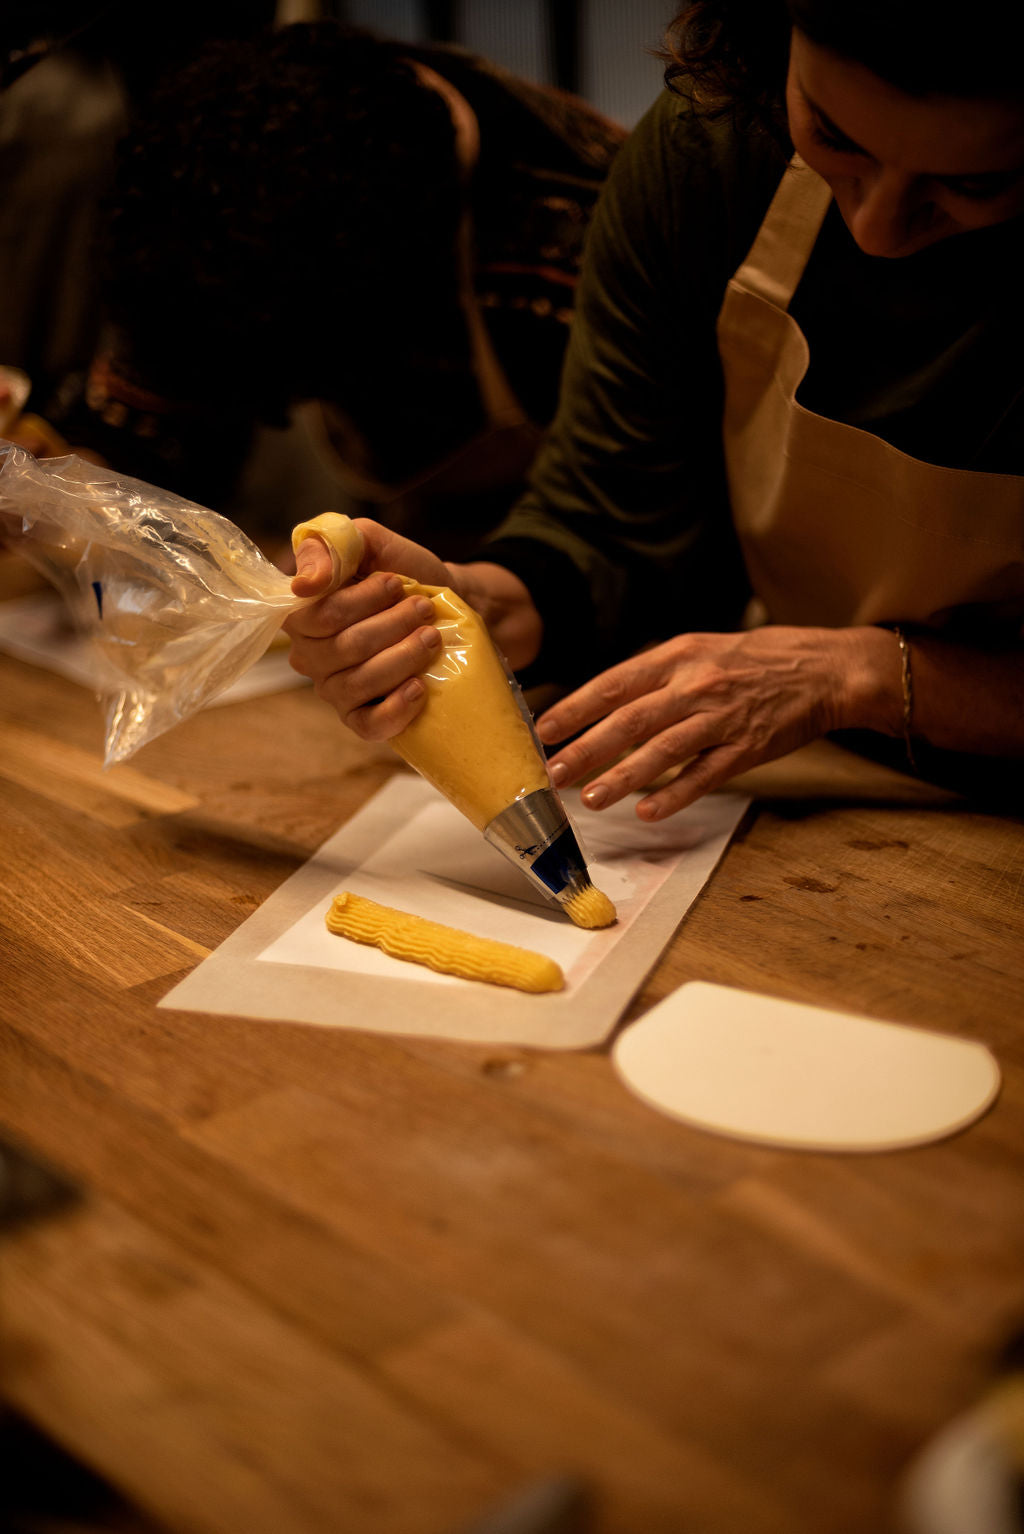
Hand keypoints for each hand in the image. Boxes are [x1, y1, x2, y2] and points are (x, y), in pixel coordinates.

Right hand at [284, 517, 451, 740]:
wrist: (445, 604)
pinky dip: (396, 708)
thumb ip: (332, 546)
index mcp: (303, 615)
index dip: (361, 600)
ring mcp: (334, 691)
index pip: (318, 616)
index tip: (396, 582)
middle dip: (392, 625)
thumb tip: (304, 585)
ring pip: (358, 683)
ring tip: (432, 638)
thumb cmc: (402, 572)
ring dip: (402, 658)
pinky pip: (368, 725)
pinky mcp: (360, 719)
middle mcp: (310, 656)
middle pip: (344, 648)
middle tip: (424, 610)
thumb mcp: (370, 542)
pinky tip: (420, 687)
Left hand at [536, 625, 898, 818]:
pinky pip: (705, 775)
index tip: (545, 730)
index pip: (615, 683)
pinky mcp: (748, 748)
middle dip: (587, 749)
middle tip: (554, 774)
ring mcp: (722, 718)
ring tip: (591, 800)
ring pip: (663, 751)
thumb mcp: (700, 650)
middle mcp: (696, 684)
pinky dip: (675, 794)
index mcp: (678, 656)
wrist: (824, 669)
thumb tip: (603, 705)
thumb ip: (655, 676)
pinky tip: (647, 812)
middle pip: (630, 720)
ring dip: (622, 777)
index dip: (577, 707)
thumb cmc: (754, 661)